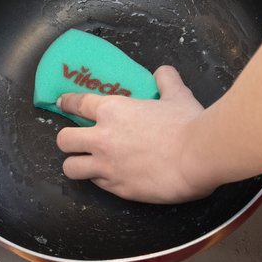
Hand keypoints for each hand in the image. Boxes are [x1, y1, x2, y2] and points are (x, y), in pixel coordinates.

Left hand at [56, 66, 216, 203]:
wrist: (198, 156)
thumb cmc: (187, 123)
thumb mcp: (177, 94)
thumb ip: (166, 81)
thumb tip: (163, 72)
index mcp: (112, 111)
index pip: (77, 104)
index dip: (67, 103)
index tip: (63, 104)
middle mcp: (102, 139)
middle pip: (63, 140)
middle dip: (68, 140)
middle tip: (79, 140)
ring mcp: (108, 166)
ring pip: (71, 168)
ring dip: (77, 164)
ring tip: (87, 163)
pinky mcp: (119, 189)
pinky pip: (97, 185)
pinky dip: (101, 180)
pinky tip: (112, 176)